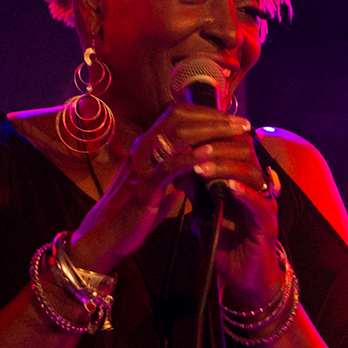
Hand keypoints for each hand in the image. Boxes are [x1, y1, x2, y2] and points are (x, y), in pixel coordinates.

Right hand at [69, 105, 253, 273]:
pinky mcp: (143, 188)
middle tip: (241, 123)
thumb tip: (201, 163)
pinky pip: (166, 168)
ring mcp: (141, 165)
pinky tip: (208, 153)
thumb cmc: (134, 211)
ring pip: (176, 135)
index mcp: (147, 145)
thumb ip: (177, 171)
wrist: (106, 235)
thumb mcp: (160, 185)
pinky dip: (189, 158)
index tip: (232, 119)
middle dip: (214, 118)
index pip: (178, 115)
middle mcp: (142, 148)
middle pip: (180, 118)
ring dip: (210, 131)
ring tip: (234, 133)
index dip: (207, 113)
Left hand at [192, 148, 282, 307]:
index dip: (212, 138)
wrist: (243, 277)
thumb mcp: (205, 213)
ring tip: (202, 169)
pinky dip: (245, 193)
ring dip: (226, 168)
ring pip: (252, 174)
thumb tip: (178, 171)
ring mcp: (264, 203)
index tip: (186, 136)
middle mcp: (257, 186)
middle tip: (191, 149)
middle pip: (245, 153)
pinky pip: (260, 203)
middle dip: (217, 148)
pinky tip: (229, 186)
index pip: (232, 147)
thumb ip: (196, 193)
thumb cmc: (226, 243)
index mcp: (242, 180)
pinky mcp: (268, 223)